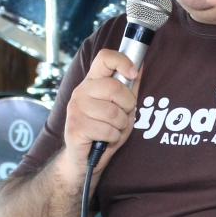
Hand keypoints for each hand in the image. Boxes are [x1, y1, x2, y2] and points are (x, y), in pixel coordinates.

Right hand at [60, 49, 140, 181]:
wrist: (84, 158)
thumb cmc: (104, 130)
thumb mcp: (122, 108)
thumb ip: (130, 88)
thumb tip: (140, 65)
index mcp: (93, 82)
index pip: (105, 58)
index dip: (122, 61)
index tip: (133, 72)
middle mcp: (81, 91)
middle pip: (114, 87)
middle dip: (128, 105)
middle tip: (123, 115)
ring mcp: (76, 108)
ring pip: (113, 112)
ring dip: (121, 125)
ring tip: (113, 129)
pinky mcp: (75, 127)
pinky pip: (107, 130)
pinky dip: (113, 138)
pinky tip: (105, 139)